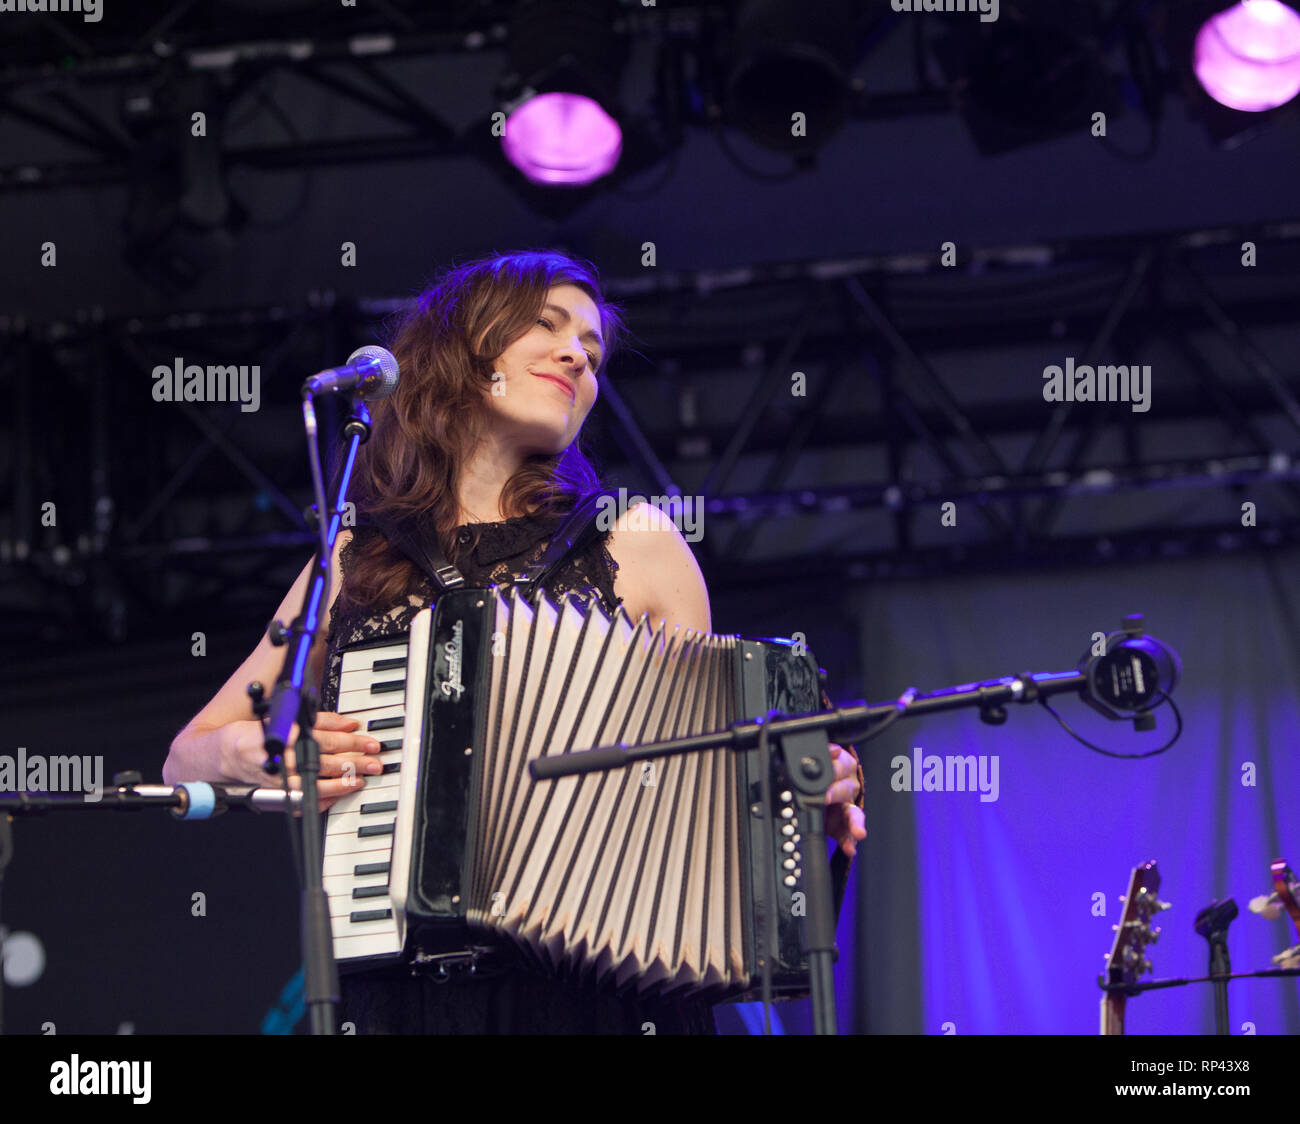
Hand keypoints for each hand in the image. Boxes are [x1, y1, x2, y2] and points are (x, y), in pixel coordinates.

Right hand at [226, 713, 385, 811]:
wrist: (223, 756)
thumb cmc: (257, 733)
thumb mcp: (288, 718)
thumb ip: (322, 721)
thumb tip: (350, 724)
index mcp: (286, 736)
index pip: (326, 739)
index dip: (352, 741)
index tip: (370, 744)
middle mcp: (282, 760)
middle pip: (325, 763)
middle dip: (354, 763)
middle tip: (375, 764)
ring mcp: (278, 781)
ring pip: (316, 785)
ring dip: (342, 784)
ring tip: (360, 781)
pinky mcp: (276, 796)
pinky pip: (304, 802)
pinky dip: (322, 800)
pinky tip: (338, 795)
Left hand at [824, 742, 865, 857]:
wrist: (829, 782)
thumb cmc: (826, 769)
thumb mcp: (822, 757)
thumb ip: (823, 753)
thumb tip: (832, 749)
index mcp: (844, 766)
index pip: (842, 764)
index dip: (834, 767)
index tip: (827, 772)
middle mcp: (850, 786)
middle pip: (846, 789)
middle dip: (836, 794)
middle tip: (825, 798)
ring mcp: (849, 807)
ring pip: (854, 815)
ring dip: (855, 824)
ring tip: (859, 833)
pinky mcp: (845, 825)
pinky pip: (849, 835)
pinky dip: (849, 843)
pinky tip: (849, 849)